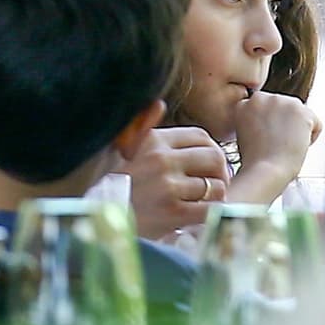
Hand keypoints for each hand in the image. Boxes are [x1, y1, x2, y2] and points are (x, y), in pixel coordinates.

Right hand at [114, 127, 230, 239]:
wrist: (104, 219)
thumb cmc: (118, 185)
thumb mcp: (126, 150)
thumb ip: (143, 127)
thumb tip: (157, 104)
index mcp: (153, 141)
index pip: (201, 136)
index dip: (211, 149)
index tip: (208, 163)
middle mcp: (162, 160)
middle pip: (214, 157)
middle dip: (220, 172)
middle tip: (215, 182)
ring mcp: (168, 186)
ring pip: (216, 185)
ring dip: (215, 195)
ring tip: (205, 200)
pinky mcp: (174, 212)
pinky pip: (211, 208)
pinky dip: (211, 212)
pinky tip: (201, 215)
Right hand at [229, 91, 321, 204]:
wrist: (266, 170)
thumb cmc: (256, 161)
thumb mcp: (245, 135)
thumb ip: (255, 122)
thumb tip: (271, 123)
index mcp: (244, 104)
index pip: (266, 109)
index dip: (269, 126)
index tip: (268, 139)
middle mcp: (261, 98)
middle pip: (283, 108)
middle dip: (284, 123)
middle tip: (278, 143)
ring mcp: (281, 102)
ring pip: (299, 114)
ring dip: (297, 129)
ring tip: (286, 146)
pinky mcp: (300, 110)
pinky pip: (315, 123)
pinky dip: (311, 137)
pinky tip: (297, 146)